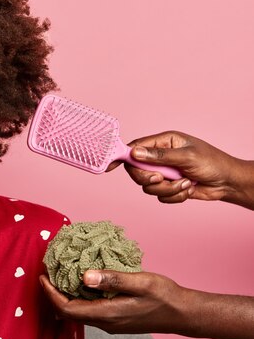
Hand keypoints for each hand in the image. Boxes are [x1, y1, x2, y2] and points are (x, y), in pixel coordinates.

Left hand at [39, 270, 190, 334]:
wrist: (183, 314)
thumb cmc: (165, 297)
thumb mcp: (140, 282)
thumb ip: (112, 279)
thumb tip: (84, 276)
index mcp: (106, 314)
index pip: (66, 308)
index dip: (50, 293)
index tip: (42, 276)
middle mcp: (105, 322)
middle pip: (67, 312)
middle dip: (53, 294)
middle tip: (47, 273)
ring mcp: (109, 323)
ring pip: (77, 312)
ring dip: (64, 296)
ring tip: (60, 275)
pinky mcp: (114, 320)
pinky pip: (88, 310)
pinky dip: (77, 297)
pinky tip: (81, 282)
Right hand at [106, 131, 247, 204]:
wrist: (228, 183)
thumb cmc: (212, 163)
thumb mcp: (186, 157)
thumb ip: (159, 156)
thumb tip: (134, 153)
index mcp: (164, 142)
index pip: (135, 148)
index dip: (121, 156)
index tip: (110, 167)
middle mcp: (160, 157)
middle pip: (137, 170)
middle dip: (149, 179)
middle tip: (160, 179)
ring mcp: (164, 172)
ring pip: (147, 187)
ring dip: (166, 189)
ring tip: (184, 184)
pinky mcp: (168, 187)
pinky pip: (159, 197)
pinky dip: (173, 196)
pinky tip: (187, 190)